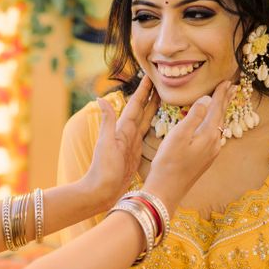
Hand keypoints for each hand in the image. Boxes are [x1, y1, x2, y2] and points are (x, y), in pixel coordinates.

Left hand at [81, 76, 157, 211]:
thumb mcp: (106, 143)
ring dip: (155, 110)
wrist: (101, 191)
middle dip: (152, 97)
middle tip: (164, 83)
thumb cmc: (102, 168)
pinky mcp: (136, 156)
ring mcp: (132, 145)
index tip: (150, 76)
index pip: (135, 106)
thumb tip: (100, 97)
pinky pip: (149, 138)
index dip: (143, 91)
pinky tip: (163, 127)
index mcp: (123, 130)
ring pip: (147, 123)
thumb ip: (107, 121)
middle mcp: (128, 135)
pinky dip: (155, 129)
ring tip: (167, 99)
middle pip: (143, 112)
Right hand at [141, 80, 230, 214]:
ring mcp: (210, 153)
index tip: (227, 81)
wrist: (166, 190)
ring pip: (218, 126)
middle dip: (225, 101)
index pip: (216, 109)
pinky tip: (211, 125)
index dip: (220, 94)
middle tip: (233, 87)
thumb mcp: (178, 135)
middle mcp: (213, 143)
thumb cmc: (168, 162)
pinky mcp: (204, 159)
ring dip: (221, 112)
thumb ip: (194, 116)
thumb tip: (207, 100)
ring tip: (224, 102)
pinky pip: (213, 135)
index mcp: (208, 135)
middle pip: (221, 117)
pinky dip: (214, 123)